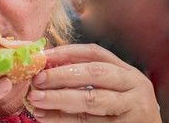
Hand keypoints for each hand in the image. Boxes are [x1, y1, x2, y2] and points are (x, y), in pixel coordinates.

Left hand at [28, 44, 160, 122]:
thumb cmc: (123, 110)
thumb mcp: (114, 88)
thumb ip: (88, 77)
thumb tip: (47, 70)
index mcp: (127, 71)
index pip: (95, 53)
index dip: (68, 52)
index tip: (44, 56)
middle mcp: (133, 86)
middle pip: (94, 73)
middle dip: (62, 75)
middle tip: (38, 79)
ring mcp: (132, 109)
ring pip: (90, 100)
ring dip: (58, 99)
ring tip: (35, 99)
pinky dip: (64, 119)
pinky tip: (45, 117)